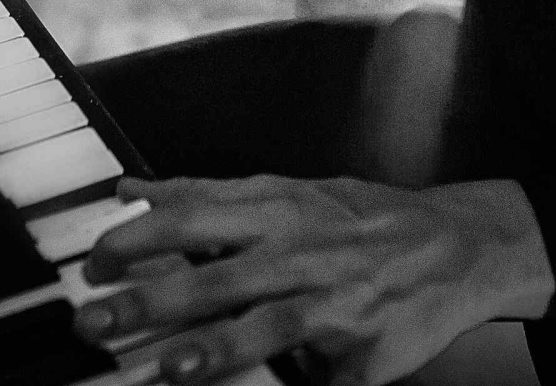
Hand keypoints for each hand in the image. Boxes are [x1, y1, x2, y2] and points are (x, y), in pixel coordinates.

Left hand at [77, 175, 552, 385]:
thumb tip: (131, 189)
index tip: (94, 262)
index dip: (140, 238)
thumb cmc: (363, 219)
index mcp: (280, 207)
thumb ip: (208, 194)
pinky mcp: (364, 352)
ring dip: (216, 347)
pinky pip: (319, 376)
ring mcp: (335, 303)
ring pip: (268, 323)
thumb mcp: (290, 191)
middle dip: (153, 299)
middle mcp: (304, 251)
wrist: (461, 246)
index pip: (194, 215)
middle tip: (96, 321)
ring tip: (171, 368)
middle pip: (217, 272)